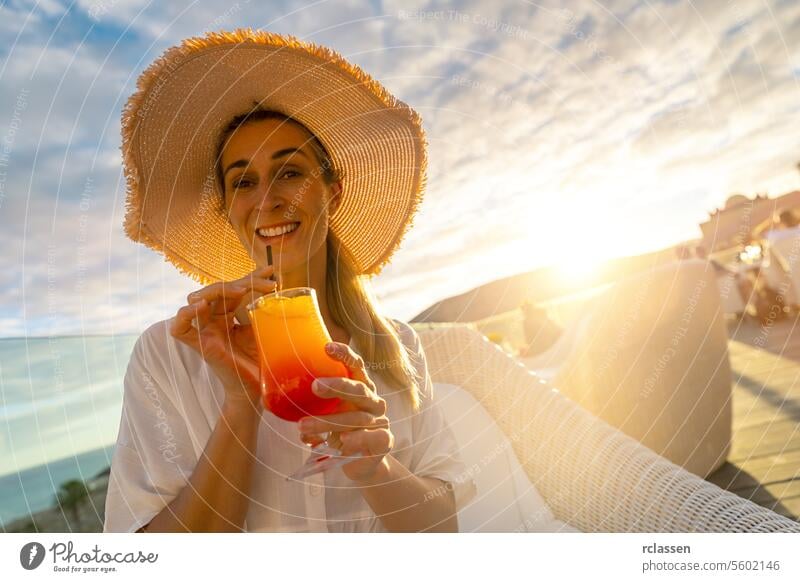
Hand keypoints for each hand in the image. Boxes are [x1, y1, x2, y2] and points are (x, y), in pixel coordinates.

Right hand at [169, 266, 276, 409]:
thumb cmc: (260, 362)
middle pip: (219, 290)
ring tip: (241, 290)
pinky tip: (200, 306)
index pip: (235, 289)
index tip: (271, 271)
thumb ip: (264, 310)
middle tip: (269, 285)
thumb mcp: (264, 330)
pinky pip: (180, 329)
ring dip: (218, 289)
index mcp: (229, 316)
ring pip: (197, 299)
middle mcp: (214, 321)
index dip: (251, 277)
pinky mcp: (200, 346)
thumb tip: (280, 287)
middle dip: (244, 282)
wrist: (257, 391)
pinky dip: (185, 315)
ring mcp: (206, 332)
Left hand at [298, 342, 392, 482]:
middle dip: (338, 386)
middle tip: (315, 386)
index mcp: (360, 387)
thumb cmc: (339, 433)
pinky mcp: (385, 441)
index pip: (355, 366)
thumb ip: (311, 407)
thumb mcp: (325, 416)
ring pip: (357, 417)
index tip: (327, 346)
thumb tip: (276, 399)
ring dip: (330, 422)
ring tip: (304, 426)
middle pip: (359, 389)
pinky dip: (358, 438)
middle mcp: (372, 401)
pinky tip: (343, 441)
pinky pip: (375, 437)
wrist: (360, 464)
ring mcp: (380, 420)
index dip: (344, 355)